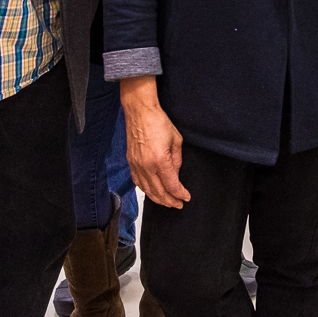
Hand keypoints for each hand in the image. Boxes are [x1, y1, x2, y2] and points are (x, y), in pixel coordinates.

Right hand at [122, 76, 189, 207]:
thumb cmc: (158, 121)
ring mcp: (136, 165)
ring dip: (158, 198)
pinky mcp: (131, 162)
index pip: (171, 185)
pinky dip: (146, 190)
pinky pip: (137, 182)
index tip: (186, 197)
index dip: (180, 194)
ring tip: (167, 202)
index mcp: (160, 160)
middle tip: (178, 204)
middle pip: (159, 192)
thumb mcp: (176, 140)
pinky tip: (152, 192)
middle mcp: (146, 166)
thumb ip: (177, 160)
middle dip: (170, 201)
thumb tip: (176, 175)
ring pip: (147, 189)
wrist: (140, 112)